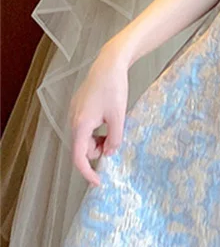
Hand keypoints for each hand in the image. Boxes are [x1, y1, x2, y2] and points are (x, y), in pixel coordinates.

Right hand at [68, 42, 129, 185]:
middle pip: (82, 148)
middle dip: (97, 152)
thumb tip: (109, 153)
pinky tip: (109, 122)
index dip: (88, 172)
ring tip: (115, 129)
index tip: (98, 182)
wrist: (108, 64)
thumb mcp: (119, 117)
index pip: (79, 157)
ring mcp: (74, 113)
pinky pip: (85, 127)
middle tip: (116, 144)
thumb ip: (114, 139)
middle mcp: (73, 120)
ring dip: (98, 141)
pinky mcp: (79, 107)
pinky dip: (95, 132)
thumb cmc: (114, 88)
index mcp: (81, 125)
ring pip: (84, 138)